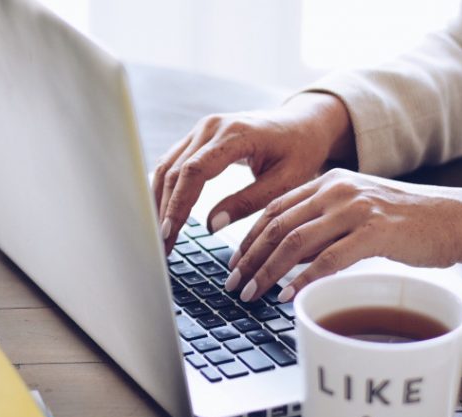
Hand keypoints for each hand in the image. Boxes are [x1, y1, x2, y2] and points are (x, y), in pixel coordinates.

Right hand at [152, 93, 354, 250]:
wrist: (302, 125)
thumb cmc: (300, 151)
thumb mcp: (285, 181)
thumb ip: (248, 202)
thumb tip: (212, 226)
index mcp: (235, 134)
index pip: (194, 171)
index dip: (179, 204)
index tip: (170, 232)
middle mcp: (212, 127)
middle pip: (174, 171)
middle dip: (165, 210)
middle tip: (161, 245)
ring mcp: (201, 129)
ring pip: (166, 167)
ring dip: (159, 201)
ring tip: (159, 234)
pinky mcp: (197, 137)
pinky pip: (172, 163)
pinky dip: (165, 189)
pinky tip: (164, 213)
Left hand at [225, 169, 461, 302]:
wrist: (457, 219)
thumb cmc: (407, 222)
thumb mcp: (357, 212)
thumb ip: (323, 226)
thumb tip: (285, 256)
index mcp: (329, 181)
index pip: (274, 208)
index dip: (248, 237)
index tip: (234, 263)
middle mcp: (337, 190)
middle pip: (278, 225)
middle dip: (250, 258)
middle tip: (234, 284)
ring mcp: (356, 209)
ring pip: (295, 242)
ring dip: (268, 272)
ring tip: (252, 294)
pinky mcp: (375, 232)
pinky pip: (328, 259)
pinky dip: (303, 280)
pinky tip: (288, 296)